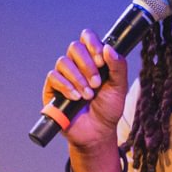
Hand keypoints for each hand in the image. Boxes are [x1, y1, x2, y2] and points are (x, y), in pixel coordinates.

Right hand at [41, 30, 129, 165]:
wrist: (97, 132)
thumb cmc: (109, 109)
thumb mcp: (119, 87)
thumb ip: (118, 66)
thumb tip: (109, 48)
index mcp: (93, 59)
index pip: (87, 38)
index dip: (92, 43)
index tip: (101, 60)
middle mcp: (77, 64)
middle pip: (74, 47)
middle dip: (87, 65)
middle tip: (97, 83)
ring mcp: (63, 75)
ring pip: (63, 62)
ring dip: (78, 78)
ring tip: (88, 95)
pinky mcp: (52, 88)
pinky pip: (54, 77)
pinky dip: (66, 86)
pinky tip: (76, 97)